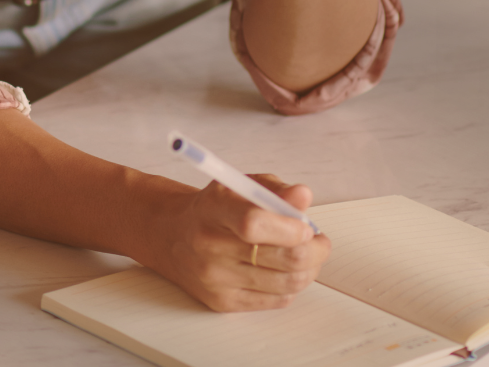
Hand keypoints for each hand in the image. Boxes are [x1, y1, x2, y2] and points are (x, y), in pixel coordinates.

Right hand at [135, 174, 330, 311]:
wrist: (170, 234)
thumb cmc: (212, 209)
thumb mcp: (239, 186)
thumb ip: (274, 190)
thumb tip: (303, 196)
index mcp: (213, 209)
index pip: (253, 223)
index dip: (290, 227)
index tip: (305, 225)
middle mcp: (209, 246)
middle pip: (283, 259)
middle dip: (315, 250)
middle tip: (318, 241)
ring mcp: (215, 278)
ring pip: (288, 283)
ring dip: (308, 269)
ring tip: (305, 255)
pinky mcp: (222, 302)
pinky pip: (277, 300)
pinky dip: (291, 285)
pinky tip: (283, 270)